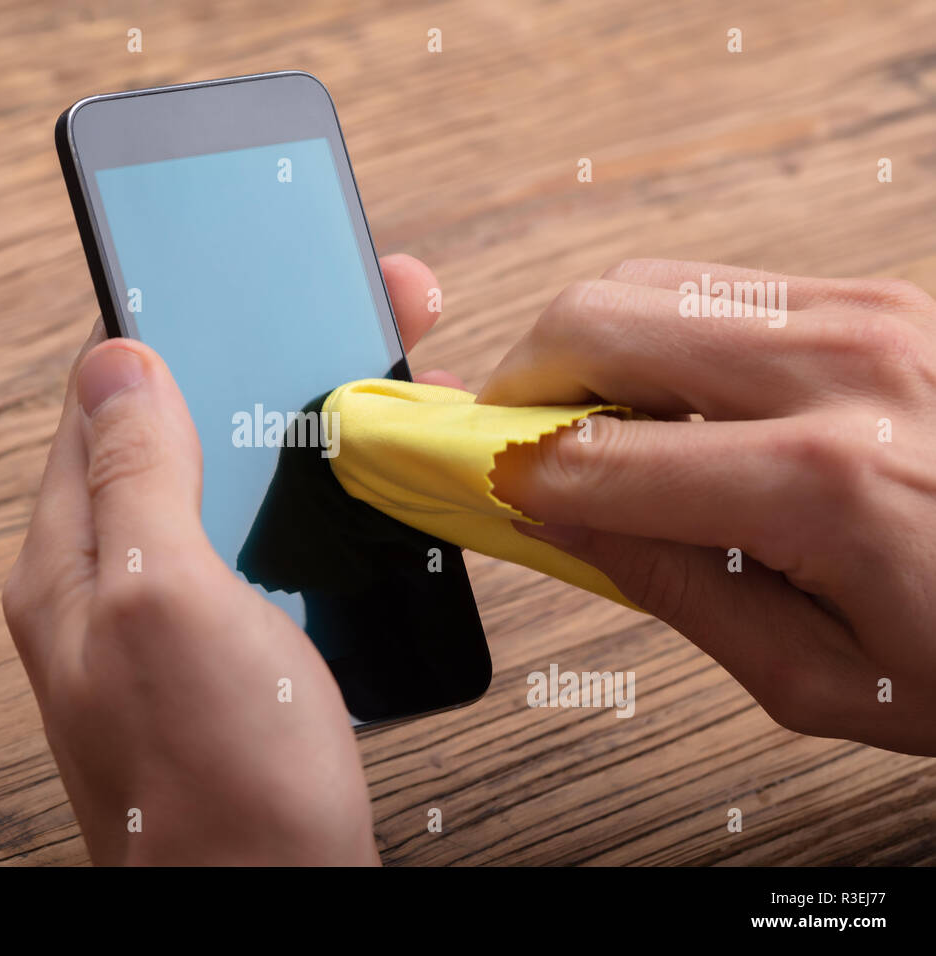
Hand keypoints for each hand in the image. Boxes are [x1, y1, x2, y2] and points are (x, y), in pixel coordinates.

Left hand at [2, 254, 457, 863]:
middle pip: (174, 431)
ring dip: (289, 425)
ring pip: (223, 484)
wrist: (272, 907)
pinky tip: (354, 491)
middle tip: (351, 317)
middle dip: (256, 360)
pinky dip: (306, 500)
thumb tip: (117, 357)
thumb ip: (134, 475)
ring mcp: (168, 619)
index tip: (240, 268)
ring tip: (367, 380)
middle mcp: (109, 582)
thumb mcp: (164, 600)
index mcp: (72, 557)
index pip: (102, 395)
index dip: (173, 322)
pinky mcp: (226, 652)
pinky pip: (255, 546)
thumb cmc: (218, 784)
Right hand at [484, 259, 935, 755]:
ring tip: (594, 430)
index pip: (586, 455)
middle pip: (594, 318)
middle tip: (512, 445)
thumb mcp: (818, 675)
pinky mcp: (875, 296)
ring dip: (586, 352)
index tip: (469, 484)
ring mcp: (865, 313)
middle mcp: (841, 368)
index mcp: (823, 485)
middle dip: (521, 381)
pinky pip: (713, 286)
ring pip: (643, 283)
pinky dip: (657, 336)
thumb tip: (558, 518)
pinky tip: (672, 404)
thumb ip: (669, 587)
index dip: (503, 472)